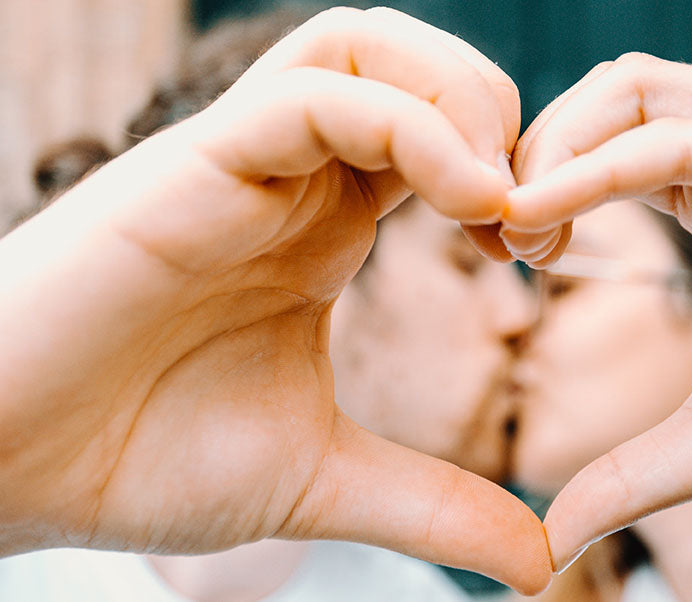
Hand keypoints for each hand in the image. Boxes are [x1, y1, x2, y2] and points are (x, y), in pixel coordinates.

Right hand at [0, 8, 548, 593]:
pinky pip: (313, 96)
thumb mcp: (325, 481)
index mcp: (325, 228)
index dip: (517, 177)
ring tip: (498, 198)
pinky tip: (463, 198)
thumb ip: (435, 508)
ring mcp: (242, 163)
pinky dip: (410, 126)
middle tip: (534, 218)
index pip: (440, 137)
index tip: (547, 255)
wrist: (4, 466)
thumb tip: (541, 564)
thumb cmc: (141, 457)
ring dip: (462, 101)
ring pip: (366, 46)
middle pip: (415, 64)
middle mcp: (289, 180)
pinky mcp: (191, 165)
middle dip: (502, 117)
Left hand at [503, 53, 691, 570]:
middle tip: (503, 243)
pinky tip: (546, 215)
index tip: (502, 259)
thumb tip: (555, 539)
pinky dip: (600, 164)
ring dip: (554, 147)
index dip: (535, 192)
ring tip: (523, 229)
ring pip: (631, 91)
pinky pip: (682, 132)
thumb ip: (635, 472)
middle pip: (600, 106)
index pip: (599, 154)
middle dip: (530, 159)